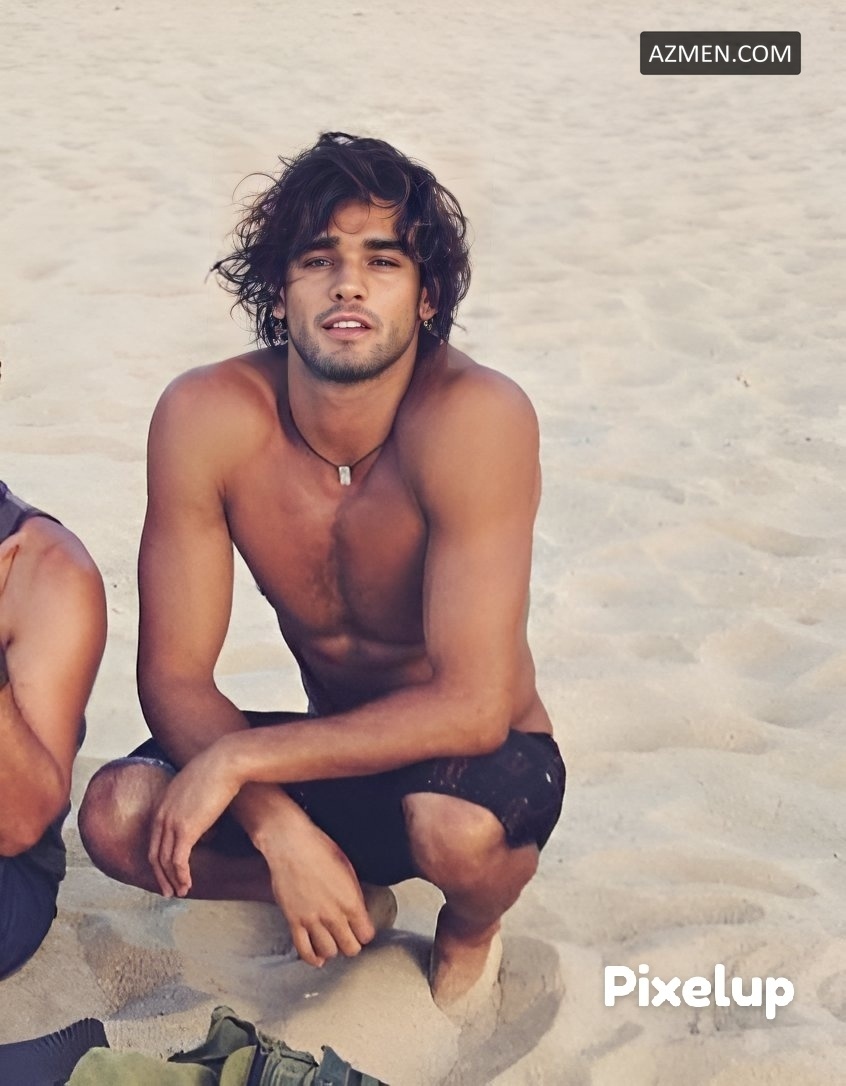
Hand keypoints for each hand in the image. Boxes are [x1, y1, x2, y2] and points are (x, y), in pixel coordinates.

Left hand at [148, 744, 239, 897]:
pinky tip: (188, 884)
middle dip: (161, 876)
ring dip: (172, 880)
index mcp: (163, 804)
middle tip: (168, 891)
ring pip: (165, 861)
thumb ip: (191, 802)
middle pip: (155, 854)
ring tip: (181, 892)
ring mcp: (172, 823)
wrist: (225, 762)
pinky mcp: (186, 830)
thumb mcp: (197, 786)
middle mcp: (162, 815)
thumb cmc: (218, 769)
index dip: (159, 859)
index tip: (166, 872)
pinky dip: (181, 875)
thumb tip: (199, 815)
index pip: (154, 839)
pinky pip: (179, 860)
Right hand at [260, 820, 375, 967]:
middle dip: (351, 945)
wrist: (291, 844)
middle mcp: (333, 915)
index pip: (366, 934)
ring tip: (333, 943)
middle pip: (350, 948)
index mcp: (351, 900)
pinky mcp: (294, 921)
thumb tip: (357, 910)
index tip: (362, 930)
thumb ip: (353, 894)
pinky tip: (317, 958)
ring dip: (333, 950)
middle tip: (349, 938)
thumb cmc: (320, 849)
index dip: (365, 933)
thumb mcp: (347, 868)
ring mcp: (312, 920)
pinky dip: (312, 958)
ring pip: (329, 952)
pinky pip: (303, 950)